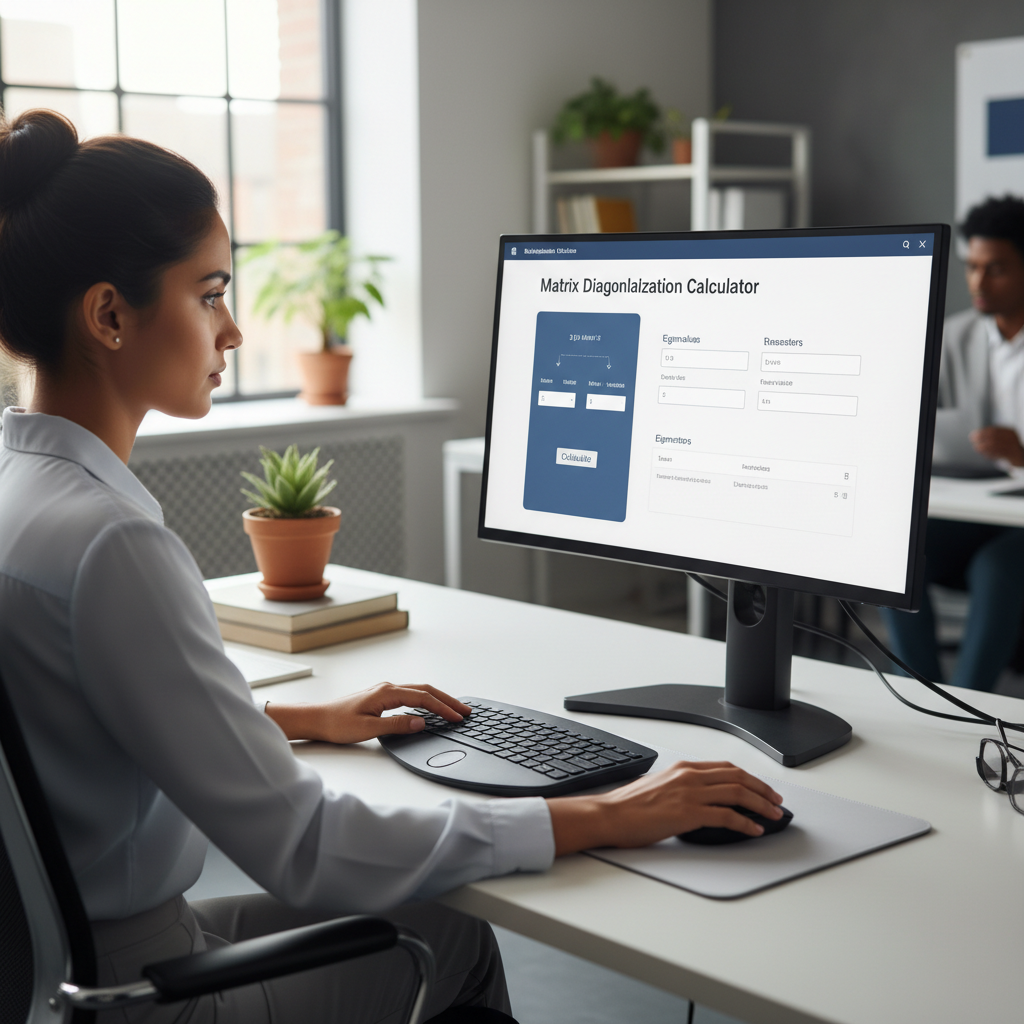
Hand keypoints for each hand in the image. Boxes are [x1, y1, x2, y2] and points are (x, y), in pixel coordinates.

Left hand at [264, 683, 469, 744]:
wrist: (317, 719)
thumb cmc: (337, 724)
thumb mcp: (368, 729)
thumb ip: (396, 725)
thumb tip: (421, 723)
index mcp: (386, 692)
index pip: (423, 698)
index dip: (443, 708)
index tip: (458, 717)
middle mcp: (388, 687)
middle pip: (426, 689)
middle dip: (448, 700)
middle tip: (466, 710)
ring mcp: (385, 691)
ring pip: (419, 690)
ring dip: (439, 699)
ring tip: (455, 708)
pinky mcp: (382, 697)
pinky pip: (411, 695)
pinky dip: (427, 700)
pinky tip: (432, 708)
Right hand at [546, 761, 783, 854]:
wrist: (611, 815)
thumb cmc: (630, 806)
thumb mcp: (660, 786)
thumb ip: (682, 787)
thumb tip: (702, 799)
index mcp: (683, 768)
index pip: (726, 767)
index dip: (750, 778)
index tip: (762, 788)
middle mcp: (689, 776)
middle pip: (737, 777)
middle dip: (762, 789)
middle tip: (776, 802)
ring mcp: (690, 793)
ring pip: (737, 793)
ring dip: (760, 805)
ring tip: (773, 815)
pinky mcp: (689, 813)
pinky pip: (727, 816)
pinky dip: (745, 823)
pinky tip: (753, 830)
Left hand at [970, 426, 1023, 465]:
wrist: (1021, 457)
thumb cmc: (1009, 448)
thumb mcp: (1003, 439)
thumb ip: (992, 437)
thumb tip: (975, 435)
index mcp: (1009, 431)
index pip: (993, 430)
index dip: (981, 432)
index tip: (972, 435)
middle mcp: (1012, 437)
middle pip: (993, 436)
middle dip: (981, 438)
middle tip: (972, 441)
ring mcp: (1013, 445)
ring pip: (995, 445)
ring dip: (983, 446)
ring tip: (977, 448)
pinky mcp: (1012, 454)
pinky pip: (998, 453)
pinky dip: (989, 453)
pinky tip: (984, 454)